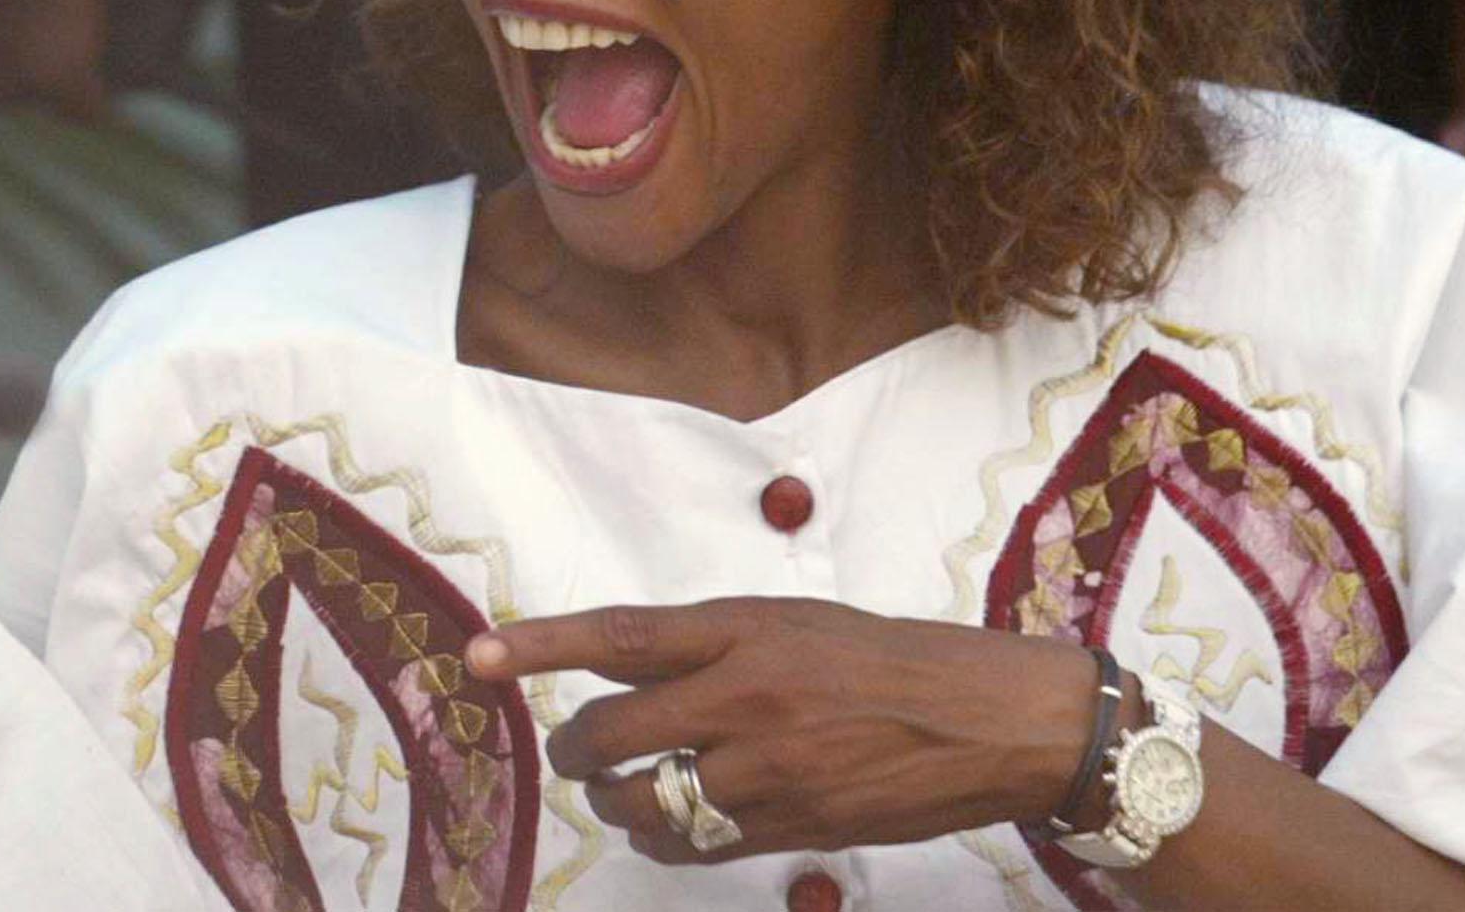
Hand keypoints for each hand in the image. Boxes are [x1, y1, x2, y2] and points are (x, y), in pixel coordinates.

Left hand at [463, 598, 1105, 864]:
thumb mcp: (789, 622)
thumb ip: (707, 644)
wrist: (986, 719)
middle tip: (573, 751)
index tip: (478, 657)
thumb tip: (631, 668)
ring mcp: (767, 771)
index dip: (539, 645)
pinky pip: (695, 843)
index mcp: (740, 632)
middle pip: (613, 733)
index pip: (617, 636)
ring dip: (614, 800)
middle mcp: (745, 699)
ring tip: (616, 789)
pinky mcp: (792, 828)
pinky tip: (665, 824)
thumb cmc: (883, 657)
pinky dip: (665, 835)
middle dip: (575, 750)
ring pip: (646, 800)